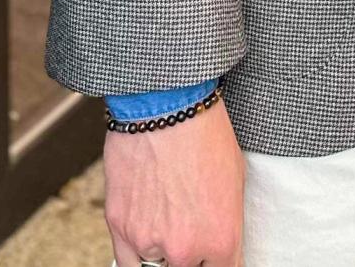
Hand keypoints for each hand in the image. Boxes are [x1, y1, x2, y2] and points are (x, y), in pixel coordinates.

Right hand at [105, 97, 244, 266]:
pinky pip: (127, 261)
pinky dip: (136, 251)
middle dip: (191, 255)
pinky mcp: (120, 226)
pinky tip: (145, 232)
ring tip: (167, 221)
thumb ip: (226, 226)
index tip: (211, 255)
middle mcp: (185, 249)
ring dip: (163, 253)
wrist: (166, 103)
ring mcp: (149, 241)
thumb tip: (219, 246)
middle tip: (189, 228)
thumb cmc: (203, 132)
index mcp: (221, 240)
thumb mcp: (234, 182)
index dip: (215, 261)